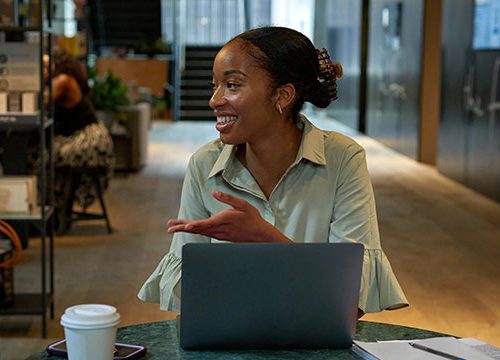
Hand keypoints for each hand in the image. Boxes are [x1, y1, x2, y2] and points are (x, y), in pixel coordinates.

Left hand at [167, 190, 291, 242]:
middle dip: (182, 228)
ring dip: (185, 229)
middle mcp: (218, 229)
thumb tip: (214, 192)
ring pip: (199, 231)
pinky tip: (189, 228)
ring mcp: (218, 234)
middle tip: (169, 227)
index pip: (205, 224)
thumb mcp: (242, 204)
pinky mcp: (220, 235)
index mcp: (223, 221)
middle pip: (197, 229)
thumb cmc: (252, 218)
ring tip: (173, 227)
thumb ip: (227, 198)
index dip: (194, 225)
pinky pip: (204, 233)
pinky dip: (194, 230)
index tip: (184, 227)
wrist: (259, 235)